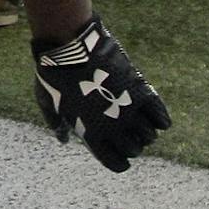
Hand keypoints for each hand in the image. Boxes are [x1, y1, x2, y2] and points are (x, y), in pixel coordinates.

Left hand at [32, 15, 171, 171]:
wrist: (70, 46)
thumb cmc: (55, 74)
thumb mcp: (48, 102)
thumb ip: (57, 123)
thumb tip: (64, 139)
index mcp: (90, 134)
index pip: (115, 162)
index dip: (119, 161)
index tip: (120, 155)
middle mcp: (112, 127)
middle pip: (134, 149)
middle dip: (132, 145)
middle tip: (128, 134)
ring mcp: (128, 110)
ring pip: (149, 136)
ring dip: (146, 132)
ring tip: (138, 122)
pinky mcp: (141, 92)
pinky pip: (161, 117)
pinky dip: (161, 119)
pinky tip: (154, 115)